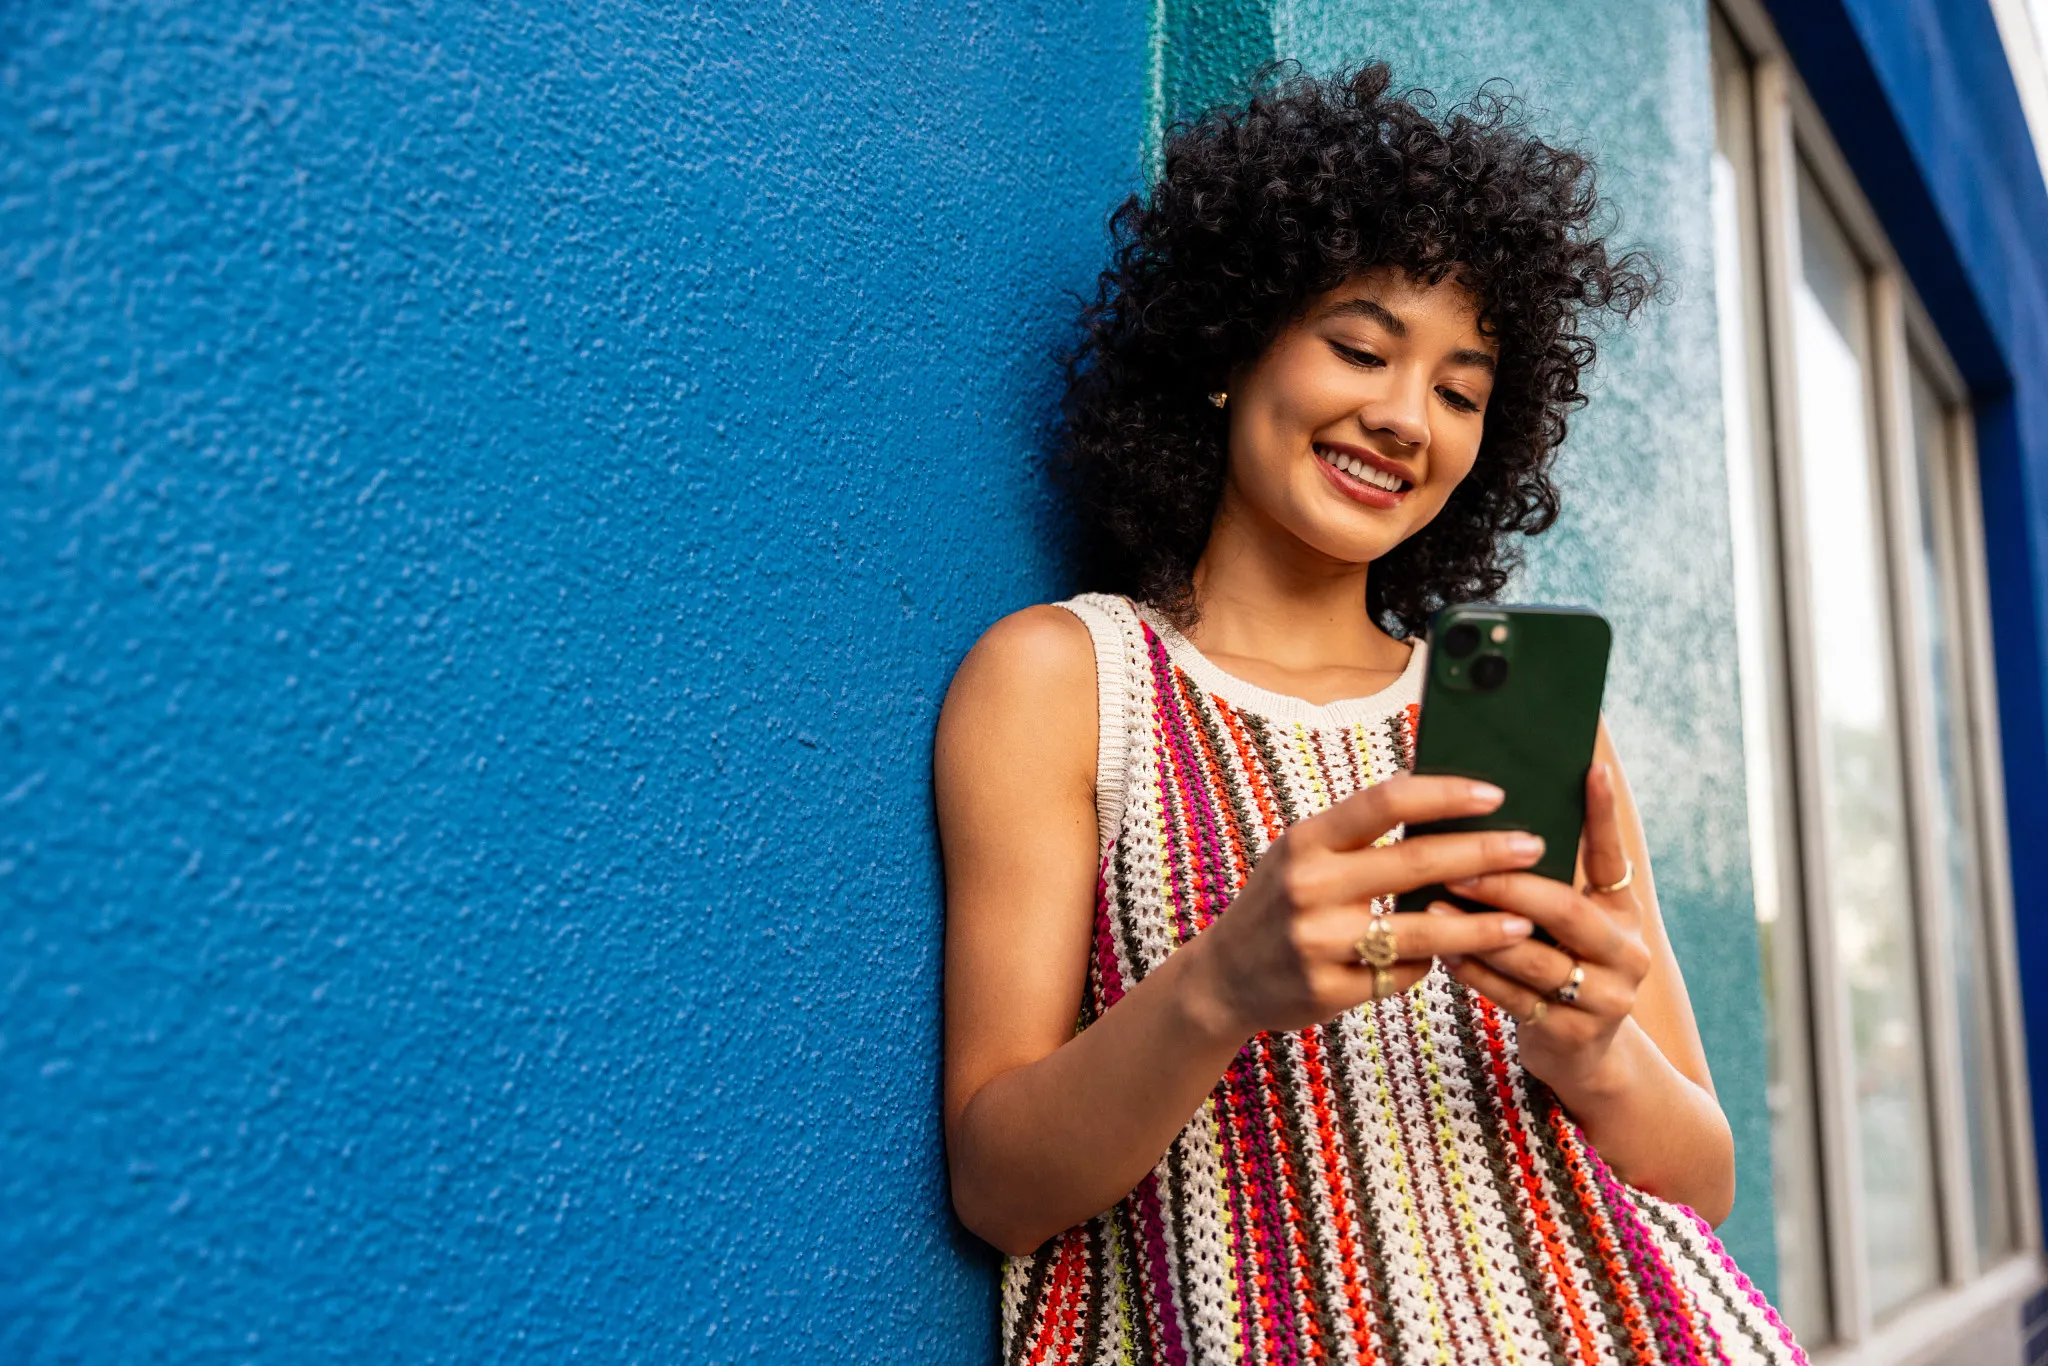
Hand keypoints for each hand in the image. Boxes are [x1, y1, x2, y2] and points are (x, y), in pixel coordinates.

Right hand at [1184, 773, 1550, 1040]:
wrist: (1223, 977)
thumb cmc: (1280, 902)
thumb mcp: (1302, 852)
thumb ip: (1358, 829)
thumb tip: (1436, 790)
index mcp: (1307, 840)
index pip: (1386, 801)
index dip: (1445, 794)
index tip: (1494, 794)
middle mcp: (1309, 887)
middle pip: (1415, 863)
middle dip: (1485, 853)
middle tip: (1533, 847)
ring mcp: (1317, 942)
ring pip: (1421, 931)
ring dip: (1480, 926)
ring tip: (1523, 921)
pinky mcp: (1328, 990)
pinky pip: (1401, 974)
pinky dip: (1431, 963)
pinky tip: (1451, 957)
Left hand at [1438, 762, 1651, 1092]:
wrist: (1581, 1057)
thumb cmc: (1557, 968)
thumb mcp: (1567, 928)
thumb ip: (1546, 882)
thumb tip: (1491, 818)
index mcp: (1624, 914)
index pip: (1612, 857)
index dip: (1604, 815)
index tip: (1590, 768)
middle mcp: (1627, 954)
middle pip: (1565, 911)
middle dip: (1508, 886)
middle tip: (1460, 865)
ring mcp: (1606, 999)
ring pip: (1536, 959)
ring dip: (1480, 931)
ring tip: (1433, 905)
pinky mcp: (1573, 1035)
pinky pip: (1516, 999)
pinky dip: (1476, 973)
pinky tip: (1442, 952)